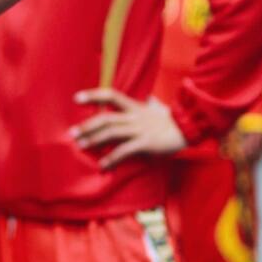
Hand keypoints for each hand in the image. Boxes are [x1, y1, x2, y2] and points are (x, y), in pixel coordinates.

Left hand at [71, 89, 185, 167]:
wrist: (190, 128)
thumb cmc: (173, 120)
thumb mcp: (159, 108)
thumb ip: (151, 103)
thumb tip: (150, 97)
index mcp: (135, 107)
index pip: (111, 96)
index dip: (93, 96)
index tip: (76, 98)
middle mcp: (134, 116)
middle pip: (106, 118)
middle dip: (87, 125)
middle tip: (71, 133)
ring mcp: (139, 129)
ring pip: (112, 132)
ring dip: (94, 140)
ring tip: (81, 146)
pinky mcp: (146, 143)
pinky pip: (125, 151)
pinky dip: (112, 158)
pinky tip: (102, 165)